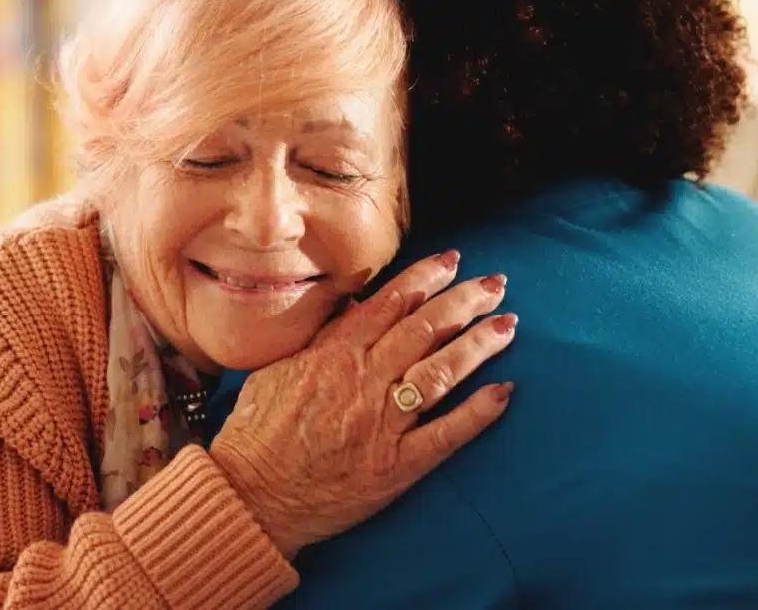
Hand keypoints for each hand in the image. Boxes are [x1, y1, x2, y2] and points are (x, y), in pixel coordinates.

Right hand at [209, 251, 515, 557]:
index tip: (452, 261)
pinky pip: (445, 436)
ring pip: (441, 373)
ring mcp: (382, 425)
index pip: (390, 304)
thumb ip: (318, 339)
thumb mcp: (275, 369)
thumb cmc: (255, 434)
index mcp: (333, 355)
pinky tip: (504, 391)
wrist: (250, 497)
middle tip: (496, 283)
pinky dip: (478, 413)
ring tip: (507, 325)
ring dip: (478, 345)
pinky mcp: (395, 467)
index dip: (425, 278)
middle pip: (425, 330)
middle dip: (465, 301)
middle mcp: (363, 383)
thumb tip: (352, 306)